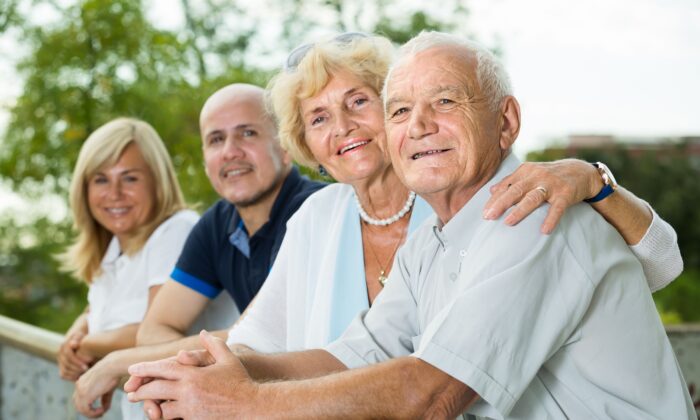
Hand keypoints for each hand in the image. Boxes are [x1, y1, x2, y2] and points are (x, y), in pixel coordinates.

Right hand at [57, 330, 92, 380]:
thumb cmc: (81, 337)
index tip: (86, 366)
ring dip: (74, 374)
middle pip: (66, 365)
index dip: (77, 362)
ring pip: (64, 371)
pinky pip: (63, 375)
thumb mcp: (80, 336)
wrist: (76, 339)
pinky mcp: (61, 366)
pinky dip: (71, 378)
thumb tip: (73, 345)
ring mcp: (59, 361)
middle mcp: (60, 354)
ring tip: (84, 375)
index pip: (69, 356)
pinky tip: (80, 378)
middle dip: (77, 369)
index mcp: (63, 346)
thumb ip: (77, 339)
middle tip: (87, 371)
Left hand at [72, 356, 119, 416]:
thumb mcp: (107, 387)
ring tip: (102, 412)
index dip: (88, 406)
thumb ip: (104, 398)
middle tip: (100, 413)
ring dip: (91, 414)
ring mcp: (80, 390)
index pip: (79, 398)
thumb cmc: (113, 373)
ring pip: (81, 409)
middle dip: (88, 411)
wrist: (114, 365)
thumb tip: (104, 408)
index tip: (100, 409)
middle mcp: (79, 386)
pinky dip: (94, 413)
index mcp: (82, 382)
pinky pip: (86, 410)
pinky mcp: (85, 395)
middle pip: (78, 404)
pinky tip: (102, 410)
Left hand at [126, 330, 256, 419]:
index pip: (162, 369)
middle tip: (131, 393)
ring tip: (147, 407)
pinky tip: (164, 416)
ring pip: (162, 408)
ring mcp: (190, 407)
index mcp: (193, 373)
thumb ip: (213, 344)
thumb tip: (203, 333)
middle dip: (141, 391)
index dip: (145, 369)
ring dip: (153, 407)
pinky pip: (174, 419)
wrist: (251, 405)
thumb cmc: (240, 381)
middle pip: (156, 389)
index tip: (132, 371)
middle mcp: (188, 390)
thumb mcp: (228, 358)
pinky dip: (168, 417)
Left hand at [483, 159, 600, 233]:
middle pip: (515, 190)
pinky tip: (544, 231)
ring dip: (520, 210)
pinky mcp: (566, 194)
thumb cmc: (550, 176)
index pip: (506, 186)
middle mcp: (536, 176)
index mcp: (525, 171)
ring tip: (507, 222)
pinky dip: (550, 219)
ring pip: (533, 198)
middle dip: (500, 204)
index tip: (483, 213)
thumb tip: (491, 190)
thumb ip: (511, 181)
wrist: (581, 172)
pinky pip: (557, 208)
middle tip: (488, 217)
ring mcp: (551, 184)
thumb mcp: (530, 174)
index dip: (493, 200)